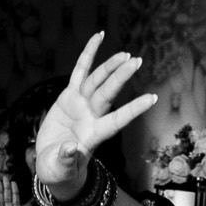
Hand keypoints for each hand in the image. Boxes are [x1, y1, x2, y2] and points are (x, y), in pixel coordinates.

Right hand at [32, 32, 158, 200]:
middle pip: (108, 94)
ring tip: (125, 54)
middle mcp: (91, 117)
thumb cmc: (58, 170)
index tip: (152, 98)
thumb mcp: (59, 169)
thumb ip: (66, 159)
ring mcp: (81, 105)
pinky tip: (99, 36)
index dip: (133, 109)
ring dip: (110, 66)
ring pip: (97, 81)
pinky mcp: (69, 97)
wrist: (52, 162)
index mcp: (93, 135)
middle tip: (136, 61)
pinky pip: (80, 71)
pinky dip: (88, 54)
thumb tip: (71, 148)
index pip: (116, 120)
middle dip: (120, 78)